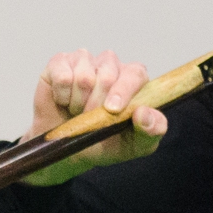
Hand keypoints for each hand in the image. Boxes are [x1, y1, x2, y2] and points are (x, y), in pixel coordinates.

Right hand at [19, 49, 168, 186]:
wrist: (68, 151)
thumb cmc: (105, 142)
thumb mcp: (136, 145)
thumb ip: (152, 130)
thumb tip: (144, 113)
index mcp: (134, 78)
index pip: (135, 74)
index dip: (124, 91)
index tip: (112, 110)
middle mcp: (110, 65)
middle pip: (107, 76)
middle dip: (97, 105)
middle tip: (91, 118)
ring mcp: (84, 61)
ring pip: (83, 77)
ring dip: (78, 102)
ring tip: (78, 110)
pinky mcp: (60, 63)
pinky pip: (62, 75)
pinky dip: (62, 96)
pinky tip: (64, 102)